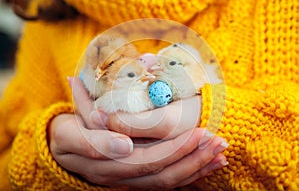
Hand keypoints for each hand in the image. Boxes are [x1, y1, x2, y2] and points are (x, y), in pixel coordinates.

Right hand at [48, 77, 227, 188]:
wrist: (60, 147)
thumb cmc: (65, 136)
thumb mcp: (70, 135)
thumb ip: (95, 143)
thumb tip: (126, 146)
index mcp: (108, 167)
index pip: (150, 162)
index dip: (177, 150)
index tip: (201, 133)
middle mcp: (122, 179)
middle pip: (166, 175)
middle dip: (195, 159)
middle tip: (220, 142)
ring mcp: (130, 181)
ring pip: (170, 181)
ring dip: (197, 167)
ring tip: (221, 154)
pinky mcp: (137, 178)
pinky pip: (166, 181)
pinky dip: (189, 173)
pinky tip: (206, 164)